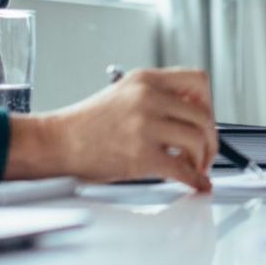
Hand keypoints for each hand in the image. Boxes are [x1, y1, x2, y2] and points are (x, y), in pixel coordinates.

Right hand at [4, 67, 216, 190]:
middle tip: (207, 152)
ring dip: (203, 158)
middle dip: (210, 138)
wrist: (55, 143)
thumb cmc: (85, 124)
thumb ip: (157, 97)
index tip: (205, 119)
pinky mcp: (141, 156)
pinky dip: (195, 180)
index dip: (208, 102)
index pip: (198, 81)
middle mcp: (148, 98)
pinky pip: (182, 169)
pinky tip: (195, 184)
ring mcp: (145, 126)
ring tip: (195, 167)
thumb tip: (191, 115)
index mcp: (146, 80)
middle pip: (203, 114)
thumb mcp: (123, 93)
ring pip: (197, 140)